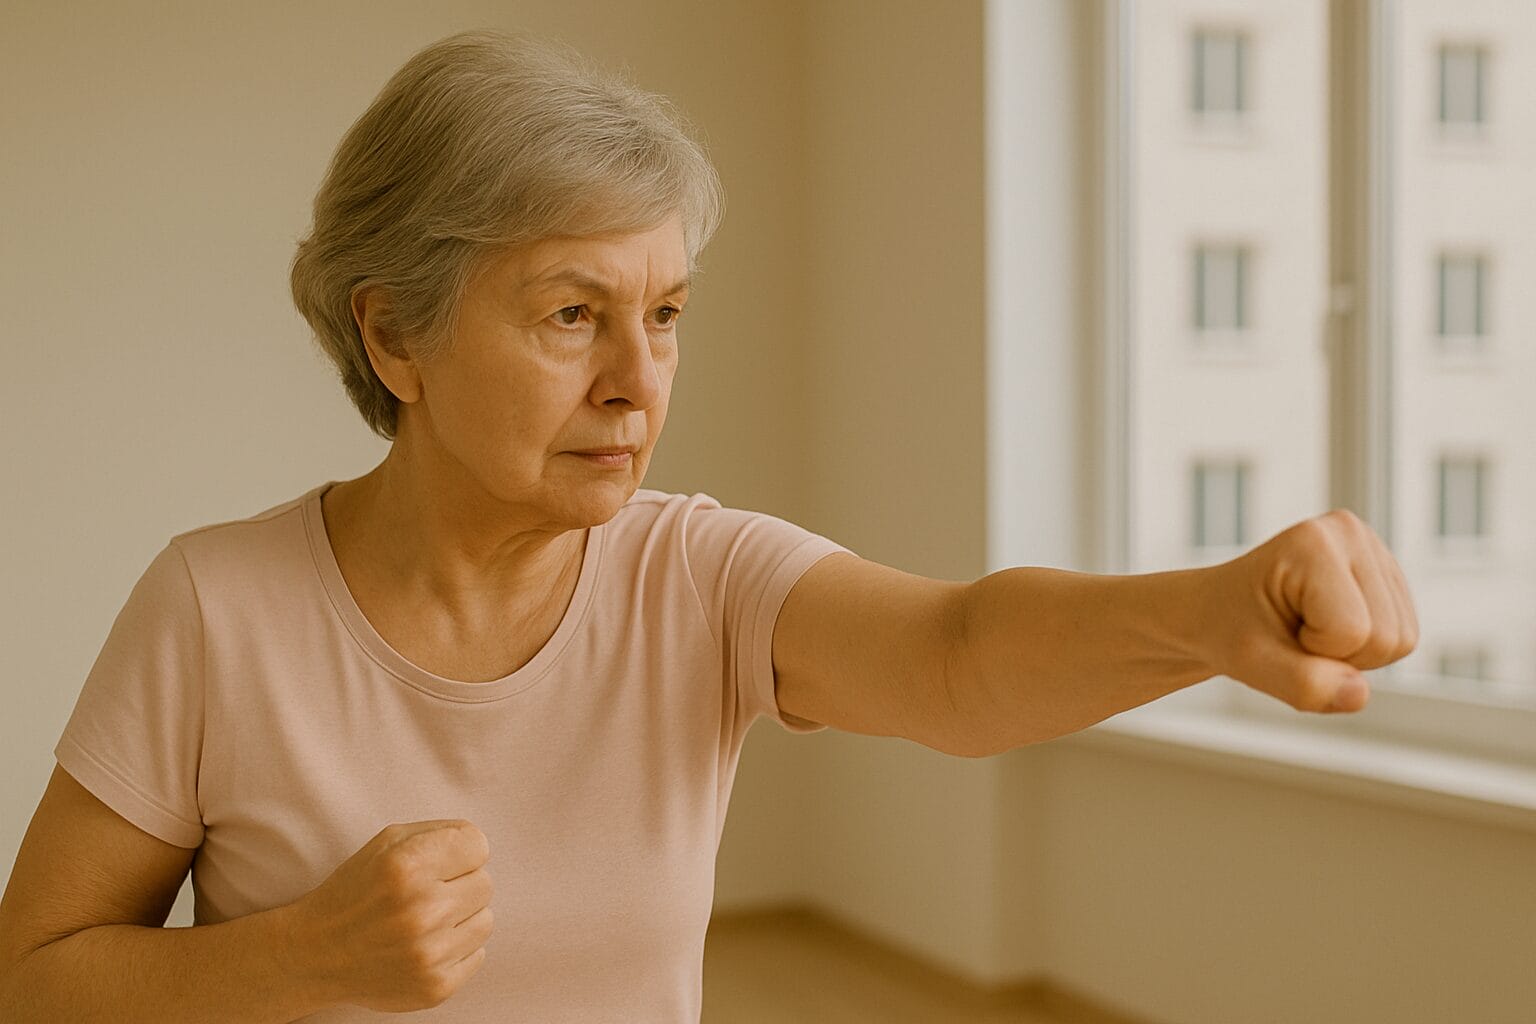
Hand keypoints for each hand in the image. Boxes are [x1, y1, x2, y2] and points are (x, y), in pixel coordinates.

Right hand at [288, 819, 494, 1012]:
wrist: (316, 954)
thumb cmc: (356, 891)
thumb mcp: (387, 843)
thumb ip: (440, 833)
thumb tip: (480, 845)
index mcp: (406, 866)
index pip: (478, 845)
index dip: (459, 852)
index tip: (438, 864)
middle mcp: (420, 910)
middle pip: (484, 883)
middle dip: (458, 885)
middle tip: (425, 896)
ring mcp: (428, 953)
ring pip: (486, 920)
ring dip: (460, 919)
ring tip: (424, 922)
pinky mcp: (435, 987)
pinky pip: (478, 955)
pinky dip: (455, 949)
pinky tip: (423, 946)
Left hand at [1205, 508, 1418, 713]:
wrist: (1214, 611)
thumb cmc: (1227, 629)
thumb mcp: (1251, 662)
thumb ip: (1303, 683)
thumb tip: (1360, 695)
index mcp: (1312, 542)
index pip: (1352, 632)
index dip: (1314, 650)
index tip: (1277, 629)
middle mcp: (1351, 532)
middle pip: (1388, 638)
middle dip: (1339, 655)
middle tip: (1292, 632)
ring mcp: (1373, 548)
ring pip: (1402, 639)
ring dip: (1353, 653)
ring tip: (1307, 628)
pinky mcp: (1385, 571)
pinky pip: (1404, 636)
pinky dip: (1365, 646)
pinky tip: (1327, 625)